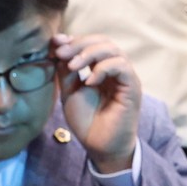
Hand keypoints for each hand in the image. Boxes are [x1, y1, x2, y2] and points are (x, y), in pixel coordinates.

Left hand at [51, 34, 141, 172]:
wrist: (99, 145)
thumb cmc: (86, 121)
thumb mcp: (69, 91)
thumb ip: (65, 70)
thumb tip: (58, 45)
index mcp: (101, 68)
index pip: (92, 43)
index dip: (74, 40)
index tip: (55, 44)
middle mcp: (115, 69)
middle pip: (103, 41)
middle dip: (80, 43)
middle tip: (61, 53)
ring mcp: (125, 76)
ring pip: (113, 49)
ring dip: (89, 53)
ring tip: (73, 66)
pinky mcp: (132, 86)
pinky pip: (121, 66)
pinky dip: (103, 68)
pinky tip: (89, 81)